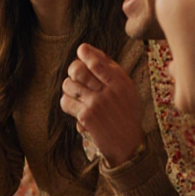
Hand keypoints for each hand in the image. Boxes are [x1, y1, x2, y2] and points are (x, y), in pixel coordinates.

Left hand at [59, 43, 144, 165]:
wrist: (128, 145)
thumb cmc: (126, 114)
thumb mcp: (128, 91)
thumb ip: (112, 72)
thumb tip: (91, 51)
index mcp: (121, 82)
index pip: (97, 61)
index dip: (85, 53)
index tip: (81, 50)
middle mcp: (109, 91)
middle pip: (78, 70)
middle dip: (72, 70)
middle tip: (76, 75)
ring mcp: (97, 103)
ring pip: (69, 84)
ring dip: (69, 88)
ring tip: (77, 94)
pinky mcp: (86, 116)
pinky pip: (66, 102)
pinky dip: (67, 103)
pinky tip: (76, 108)